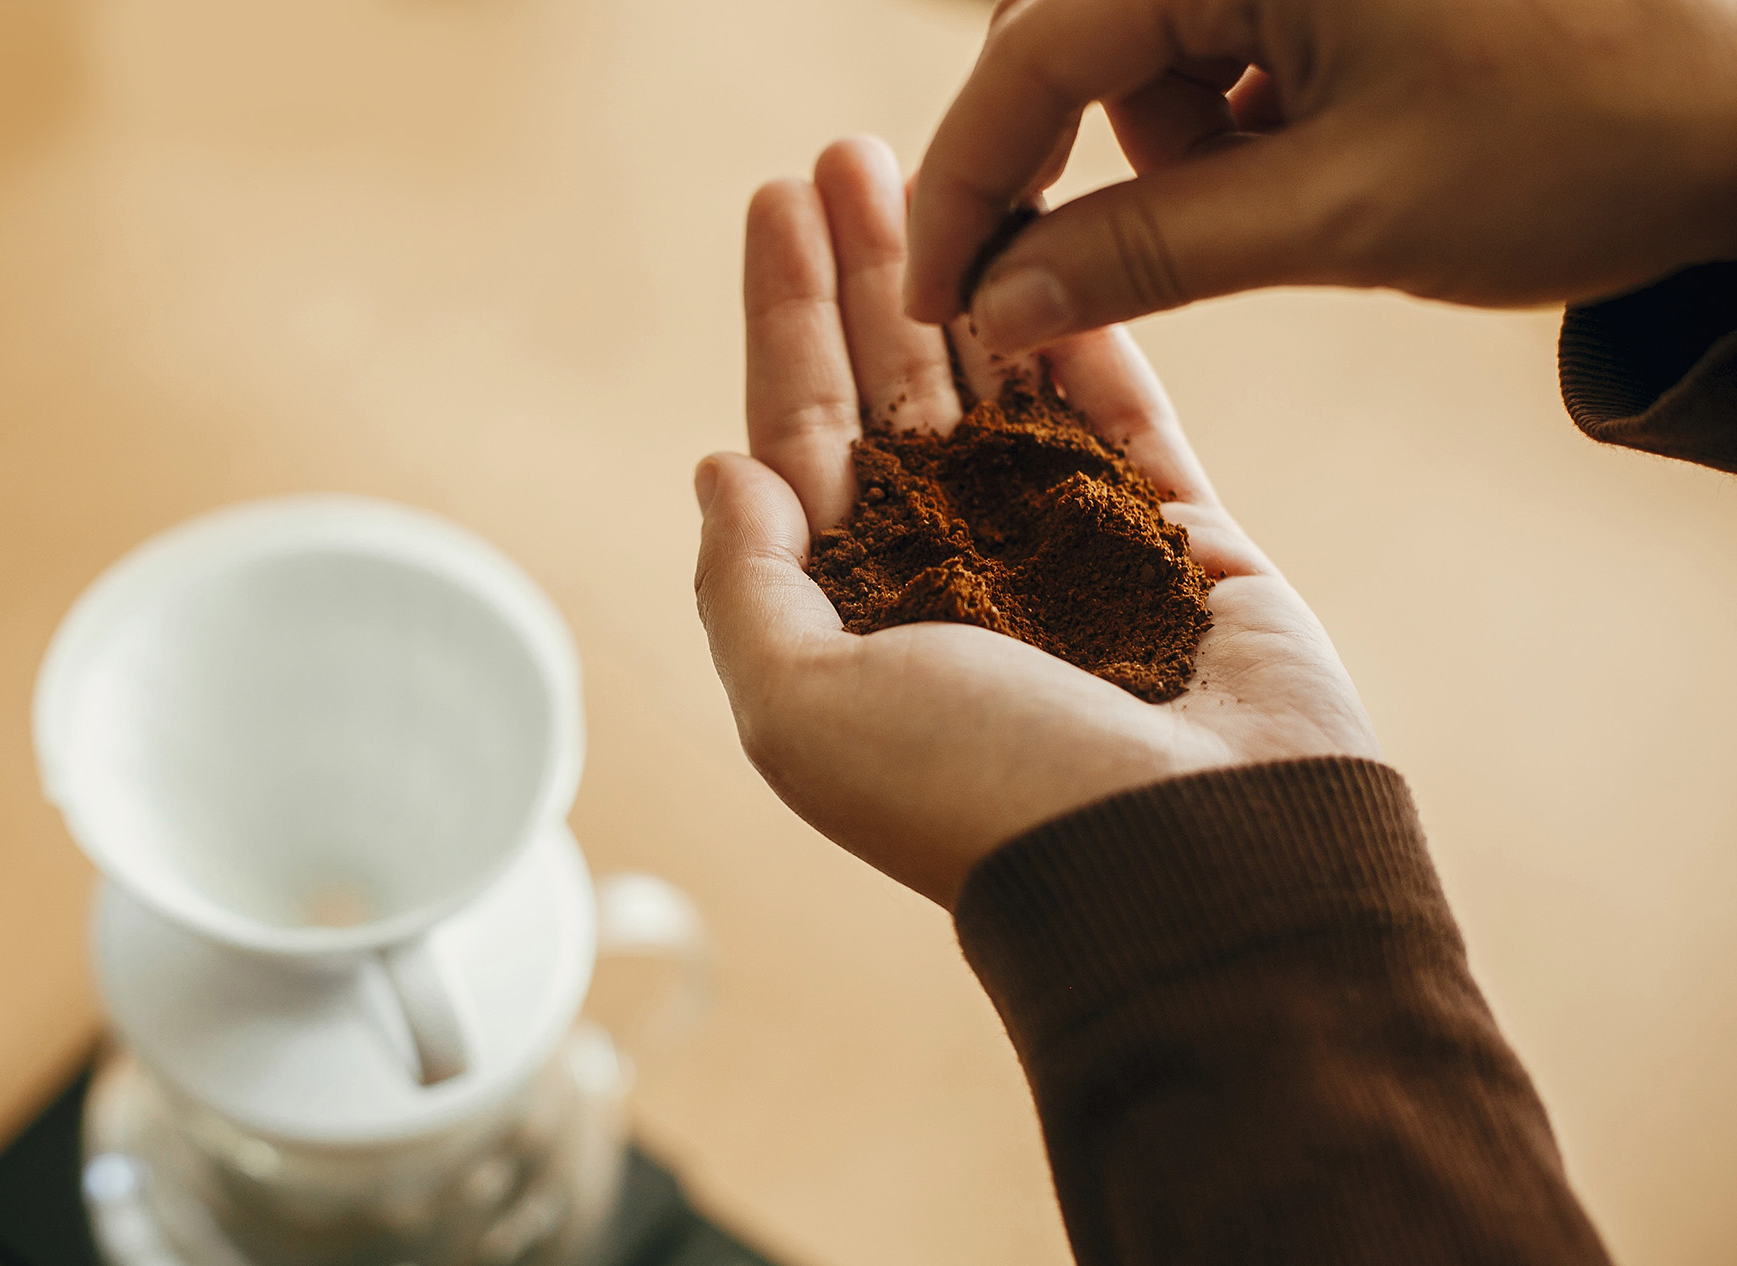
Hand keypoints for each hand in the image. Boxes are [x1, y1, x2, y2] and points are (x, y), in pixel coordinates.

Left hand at [696, 136, 1379, 907]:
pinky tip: (1047, 248)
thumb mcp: (803, 711)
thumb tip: (721, 468)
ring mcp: (1069, 552)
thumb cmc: (976, 795)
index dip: (785, 319)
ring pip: (1009, 382)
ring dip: (974, 277)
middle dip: (871, 270)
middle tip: (849, 152)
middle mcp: (957, 578)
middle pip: (898, 388)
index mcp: (857, 617)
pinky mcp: (1178, 540)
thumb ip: (748, 588)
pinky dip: (1088, 334)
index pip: (804, 437)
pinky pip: (1126, 412)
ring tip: (950, 166)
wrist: (1188, 864)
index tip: (775, 204)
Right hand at [905, 0, 1736, 353]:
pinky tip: (1319, 151)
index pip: (1033, 50)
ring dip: (1177, 148)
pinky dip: (1232, 119)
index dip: (969, 183)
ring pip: (1143, 49)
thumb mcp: (1340, 210)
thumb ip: (1145, 254)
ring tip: (1293, 192)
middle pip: (1072, 37)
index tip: (935, 295)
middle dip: (1083, 164)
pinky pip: (1214, 39)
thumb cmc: (1576, 138)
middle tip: (1085, 275)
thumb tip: (998, 307)